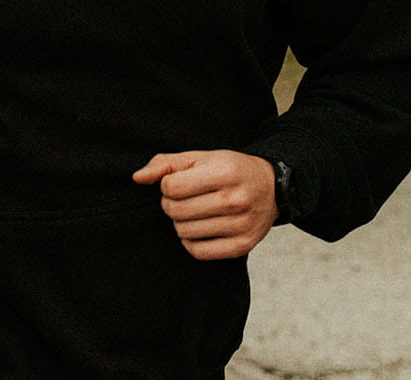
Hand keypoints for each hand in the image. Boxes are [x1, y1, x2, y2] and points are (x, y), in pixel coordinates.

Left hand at [132, 150, 277, 260]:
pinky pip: (198, 252)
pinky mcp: (242, 245)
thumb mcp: (202, 158)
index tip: (179, 184)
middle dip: (172, 205)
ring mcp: (241, 225)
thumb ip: (167, 164)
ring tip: (195, 212)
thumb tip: (138, 177)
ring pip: (184, 232)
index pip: (171, 187)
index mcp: (225, 172)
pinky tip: (200, 229)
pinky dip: (191, 242)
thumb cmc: (232, 170)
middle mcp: (235, 200)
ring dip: (182, 223)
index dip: (167, 186)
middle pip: (176, 211)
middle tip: (185, 199)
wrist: (272, 187)